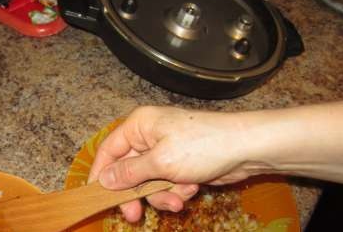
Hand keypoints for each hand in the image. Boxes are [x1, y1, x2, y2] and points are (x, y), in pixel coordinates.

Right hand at [88, 106, 259, 221]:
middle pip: (128, 170)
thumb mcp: (160, 162)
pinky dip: (177, 190)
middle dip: (136, 193)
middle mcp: (149, 136)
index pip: (109, 150)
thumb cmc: (202, 146)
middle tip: (135, 216)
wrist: (246, 148)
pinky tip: (192, 188)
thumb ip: (129, 173)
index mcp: (139, 125)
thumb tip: (103, 180)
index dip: (101, 174)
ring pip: (148, 181)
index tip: (96, 197)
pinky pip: (166, 183)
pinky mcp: (180, 163)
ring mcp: (165, 150)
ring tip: (179, 199)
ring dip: (162, 195)